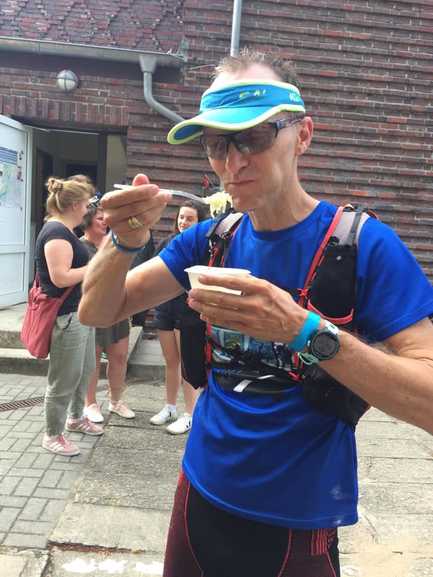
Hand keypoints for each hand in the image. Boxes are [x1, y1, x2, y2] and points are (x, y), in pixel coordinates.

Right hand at [101, 174, 170, 247]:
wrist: (126, 228)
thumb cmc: (129, 206)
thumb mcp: (131, 195)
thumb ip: (137, 186)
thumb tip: (141, 176)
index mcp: (107, 200)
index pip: (125, 195)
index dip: (142, 192)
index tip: (156, 188)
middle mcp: (110, 215)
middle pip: (136, 207)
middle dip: (154, 200)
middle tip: (167, 195)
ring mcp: (118, 227)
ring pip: (143, 217)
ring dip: (157, 209)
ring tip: (164, 202)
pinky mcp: (128, 235)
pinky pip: (146, 226)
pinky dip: (155, 217)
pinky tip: (158, 211)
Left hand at [187, 274, 307, 342]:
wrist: (296, 327)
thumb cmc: (283, 305)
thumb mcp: (270, 288)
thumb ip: (251, 284)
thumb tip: (230, 279)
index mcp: (261, 288)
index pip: (233, 282)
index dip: (215, 280)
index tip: (202, 278)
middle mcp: (254, 303)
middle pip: (223, 298)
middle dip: (204, 295)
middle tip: (192, 292)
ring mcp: (250, 318)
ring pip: (222, 312)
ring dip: (205, 307)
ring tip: (193, 303)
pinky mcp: (248, 329)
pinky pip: (227, 324)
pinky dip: (214, 319)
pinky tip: (205, 315)